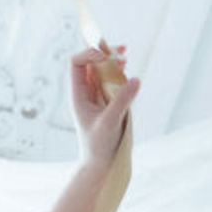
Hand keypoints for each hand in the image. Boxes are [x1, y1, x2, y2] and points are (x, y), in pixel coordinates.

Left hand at [69, 39, 137, 167]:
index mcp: (78, 94)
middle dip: (102, 52)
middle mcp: (85, 91)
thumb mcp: (110, 122)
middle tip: (120, 49)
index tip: (106, 57)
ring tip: (124, 54)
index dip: (89, 54)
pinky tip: (126, 67)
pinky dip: (119, 72)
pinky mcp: (108, 101)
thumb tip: (135, 79)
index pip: (76, 64)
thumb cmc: (99, 145)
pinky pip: (111, 80)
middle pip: (89, 62)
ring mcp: (97, 95)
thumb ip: (121, 101)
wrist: (101, 162)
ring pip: (101, 69)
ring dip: (112, 60)